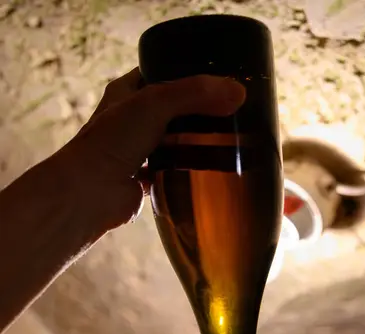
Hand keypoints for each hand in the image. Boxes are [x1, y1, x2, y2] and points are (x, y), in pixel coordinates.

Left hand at [56, 68, 245, 234]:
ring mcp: (135, 151)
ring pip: (171, 142)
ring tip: (224, 140)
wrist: (91, 193)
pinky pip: (170, 171)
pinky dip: (185, 170)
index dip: (186, 74)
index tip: (217, 81)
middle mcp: (128, 120)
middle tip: (228, 112)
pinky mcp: (142, 179)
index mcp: (125, 93)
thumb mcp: (155, 103)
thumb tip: (238, 92)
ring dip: (192, 143)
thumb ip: (195, 94)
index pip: (160, 75)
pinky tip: (205, 169)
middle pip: (171, 110)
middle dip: (196, 112)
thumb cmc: (112, 142)